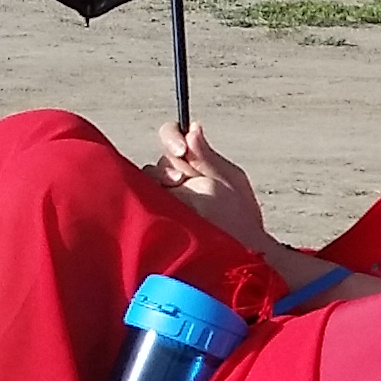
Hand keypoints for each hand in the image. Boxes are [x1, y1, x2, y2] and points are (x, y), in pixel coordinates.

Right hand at [149, 122, 273, 251]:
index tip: (181, 149)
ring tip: (175, 195)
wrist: (240, 252)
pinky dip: (145, 198)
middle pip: (159, 160)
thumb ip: (207, 156)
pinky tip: (160, 207)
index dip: (171, 137)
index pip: (173, 137)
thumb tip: (192, 128)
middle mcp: (176, 178)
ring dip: (157, 184)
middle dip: (167, 166)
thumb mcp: (228, 181)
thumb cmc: (239, 217)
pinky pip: (140, 201)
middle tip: (179, 180)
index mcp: (195, 163)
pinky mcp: (157, 217)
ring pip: (146, 179)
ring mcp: (165, 198)